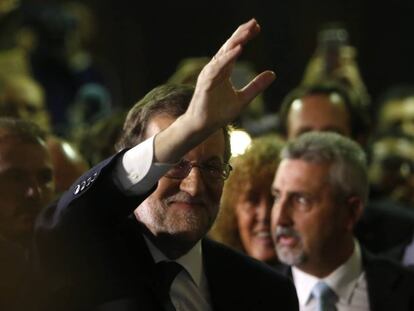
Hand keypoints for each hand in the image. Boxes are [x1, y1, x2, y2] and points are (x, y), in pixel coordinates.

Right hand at [155, 19, 274, 162]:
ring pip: (223, 55)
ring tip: (247, 32)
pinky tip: (238, 50)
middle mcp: (216, 69)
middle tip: (254, 23)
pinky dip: (227, 59)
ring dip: (235, 42)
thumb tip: (273, 73)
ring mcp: (210, 75)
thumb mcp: (243, 99)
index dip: (245, 37)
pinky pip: (217, 68)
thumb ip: (256, 86)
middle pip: (229, 47)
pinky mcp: (206, 83)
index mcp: (224, 71)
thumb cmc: (218, 113)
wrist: (203, 126)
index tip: (257, 28)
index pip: (235, 49)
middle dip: (241, 34)